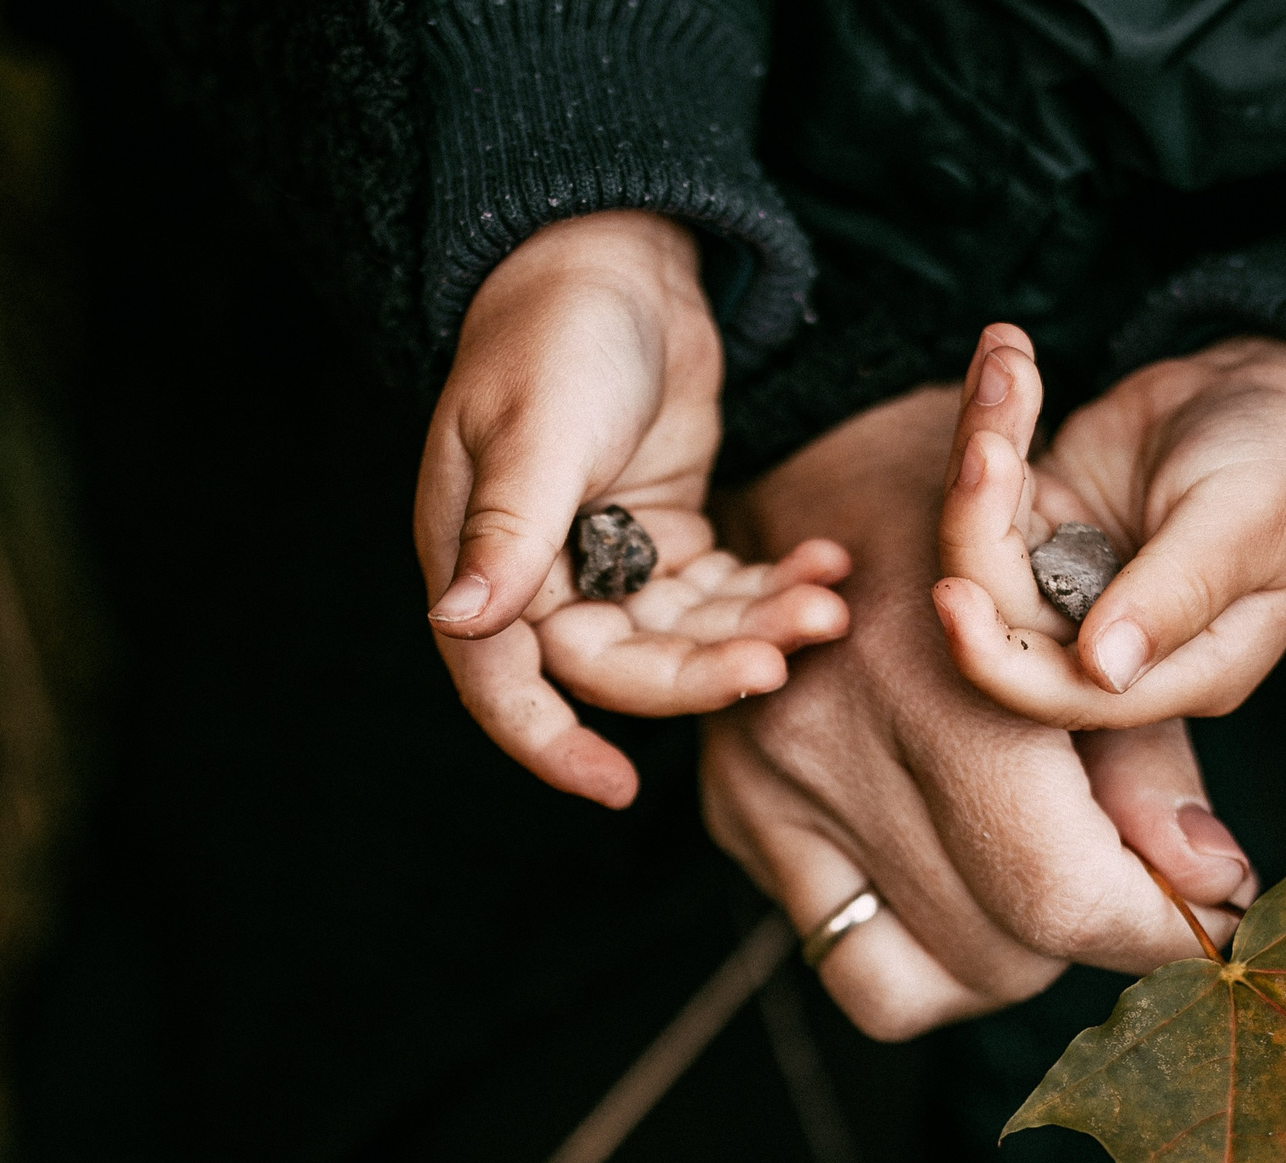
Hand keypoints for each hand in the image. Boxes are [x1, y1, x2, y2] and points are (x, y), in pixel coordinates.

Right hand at [415, 211, 850, 807]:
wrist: (614, 251)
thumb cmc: (554, 331)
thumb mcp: (534, 428)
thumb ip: (508, 528)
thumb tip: (457, 620)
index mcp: (479, 564)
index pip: (505, 684)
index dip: (552, 745)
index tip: (614, 788)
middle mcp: (539, 580)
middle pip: (623, 670)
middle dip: (706, 670)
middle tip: (787, 653)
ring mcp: (610, 562)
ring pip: (686, 638)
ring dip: (758, 627)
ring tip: (828, 603)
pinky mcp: (669, 536)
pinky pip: (725, 592)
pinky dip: (776, 587)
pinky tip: (828, 566)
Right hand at [705, 387, 1260, 1041]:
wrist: (826, 447)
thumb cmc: (989, 517)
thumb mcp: (1097, 615)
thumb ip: (1156, 767)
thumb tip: (1215, 891)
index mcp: (938, 684)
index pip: (1059, 893)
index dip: (1155, 931)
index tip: (1211, 925)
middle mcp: (833, 744)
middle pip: (999, 949)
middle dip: (1088, 933)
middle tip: (1131, 883)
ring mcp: (767, 787)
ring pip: (923, 980)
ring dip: (1010, 953)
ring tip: (1045, 876)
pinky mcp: (734, 813)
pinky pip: (847, 960)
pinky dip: (929, 952)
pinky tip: (968, 890)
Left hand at [933, 324, 1285, 725]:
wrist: (1269, 395)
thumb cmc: (1282, 463)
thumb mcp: (1245, 521)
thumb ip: (1176, 595)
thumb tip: (1104, 669)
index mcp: (1182, 672)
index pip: (1072, 694)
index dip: (1000, 658)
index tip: (951, 592)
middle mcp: (1112, 644)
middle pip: (1007, 618)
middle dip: (981, 526)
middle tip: (985, 443)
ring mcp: (1068, 584)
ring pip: (983, 547)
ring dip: (981, 450)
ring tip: (1007, 364)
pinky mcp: (1039, 524)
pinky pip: (988, 488)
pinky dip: (990, 419)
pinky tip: (1005, 354)